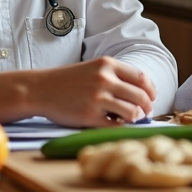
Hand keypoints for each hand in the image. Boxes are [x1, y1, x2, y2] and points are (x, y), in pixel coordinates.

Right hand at [33, 57, 156, 127]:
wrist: (40, 89)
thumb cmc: (68, 81)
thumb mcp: (93, 68)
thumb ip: (115, 77)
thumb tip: (141, 95)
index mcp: (107, 64)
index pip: (141, 78)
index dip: (150, 90)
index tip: (151, 98)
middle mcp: (105, 79)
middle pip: (141, 96)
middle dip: (147, 107)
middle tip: (145, 113)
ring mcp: (97, 98)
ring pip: (132, 112)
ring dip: (134, 118)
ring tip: (129, 119)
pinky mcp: (90, 116)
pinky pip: (116, 125)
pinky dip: (120, 126)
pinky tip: (115, 123)